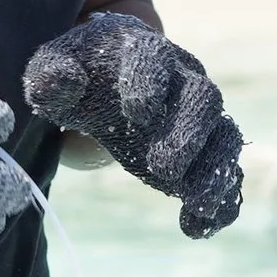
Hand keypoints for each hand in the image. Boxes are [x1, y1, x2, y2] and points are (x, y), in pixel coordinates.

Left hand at [23, 12, 243, 237]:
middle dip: (188, 133)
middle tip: (163, 168)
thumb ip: (51, 76)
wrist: (111, 76)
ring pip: (223, 135)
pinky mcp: (203, 148)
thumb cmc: (82, 71)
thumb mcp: (55, 68)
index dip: (149, 82)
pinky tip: (198, 226)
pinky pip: (224, 171)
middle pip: (202, 96)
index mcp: (143, 50)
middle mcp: (182, 78)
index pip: (153, 56)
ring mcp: (198, 115)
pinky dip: (219, 199)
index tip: (136, 113)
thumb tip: (60, 84)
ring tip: (198, 204)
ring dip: (214, 170)